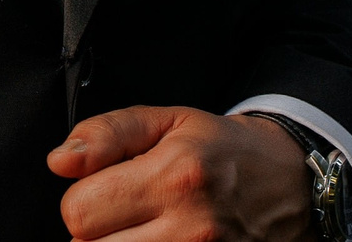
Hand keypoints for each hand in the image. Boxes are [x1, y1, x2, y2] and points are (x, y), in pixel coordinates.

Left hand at [49, 107, 311, 241]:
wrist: (292, 185)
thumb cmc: (222, 149)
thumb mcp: (168, 121)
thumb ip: (107, 134)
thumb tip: (58, 162)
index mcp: (174, 176)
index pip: (78, 210)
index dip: (83, 198)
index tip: (105, 189)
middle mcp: (191, 227)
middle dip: (96, 230)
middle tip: (125, 213)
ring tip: (142, 230)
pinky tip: (157, 241)